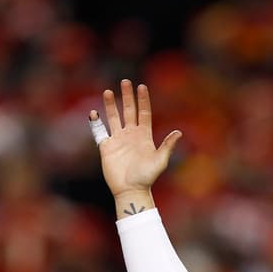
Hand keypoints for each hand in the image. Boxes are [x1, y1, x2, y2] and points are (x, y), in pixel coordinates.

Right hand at [89, 80, 181, 199]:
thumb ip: (167, 146)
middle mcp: (131, 134)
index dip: (143, 100)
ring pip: (114, 117)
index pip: (143, 113)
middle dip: (127, 96)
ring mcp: (118, 139)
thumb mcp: (160, 161)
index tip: (141, 86)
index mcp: (144, 135)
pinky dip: (96, 122)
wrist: (130, 190)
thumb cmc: (147, 177)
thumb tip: (179, 132)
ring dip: (111, 105)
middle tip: (125, 81)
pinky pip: (100, 131)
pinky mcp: (106, 146)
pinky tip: (94, 113)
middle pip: (129, 111)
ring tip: (109, 92)